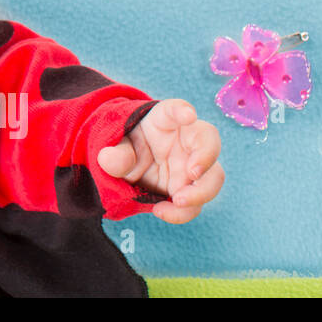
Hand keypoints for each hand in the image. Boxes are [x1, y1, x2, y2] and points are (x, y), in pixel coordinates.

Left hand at [96, 99, 223, 223]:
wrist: (130, 166)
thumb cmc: (126, 147)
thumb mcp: (115, 147)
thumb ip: (114, 152)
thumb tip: (109, 160)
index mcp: (164, 121)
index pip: (174, 109)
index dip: (182, 110)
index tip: (188, 114)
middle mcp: (185, 140)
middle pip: (208, 142)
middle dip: (205, 159)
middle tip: (192, 175)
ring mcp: (191, 166)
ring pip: (212, 177)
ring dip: (200, 192)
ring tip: (178, 202)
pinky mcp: (189, 189)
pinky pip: (195, 202)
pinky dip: (182, 211)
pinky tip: (161, 211)